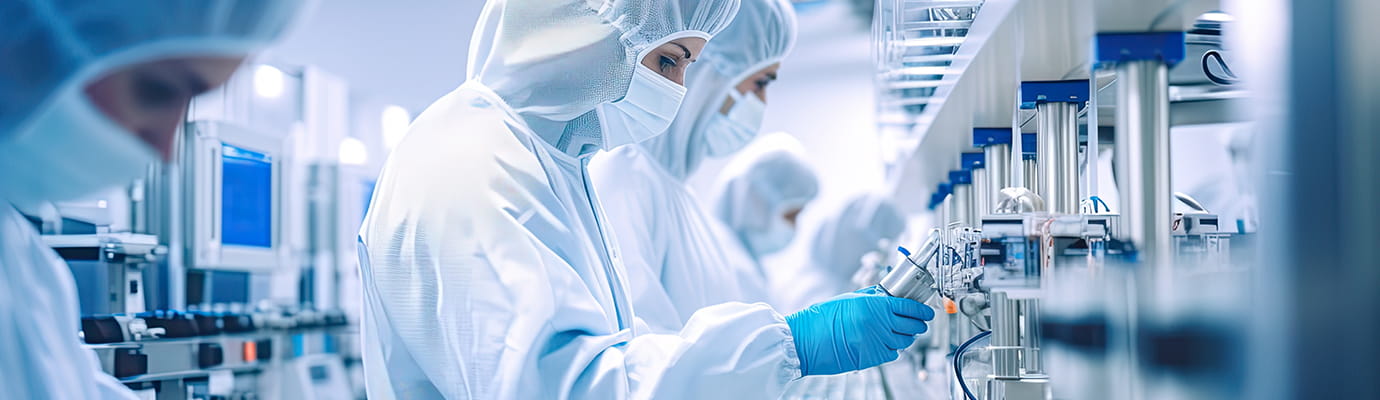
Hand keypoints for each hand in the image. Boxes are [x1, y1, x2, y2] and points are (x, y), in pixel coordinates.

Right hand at [785, 293, 934, 375]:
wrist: (807, 340)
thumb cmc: (823, 318)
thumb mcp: (849, 300)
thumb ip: (872, 298)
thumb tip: (891, 295)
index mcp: (874, 305)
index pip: (909, 307)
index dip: (922, 310)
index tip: (927, 312)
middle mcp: (879, 324)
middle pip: (912, 325)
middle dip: (918, 324)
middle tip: (918, 322)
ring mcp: (877, 342)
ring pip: (905, 341)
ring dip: (907, 337)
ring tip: (902, 333)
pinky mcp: (872, 358)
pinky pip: (893, 353)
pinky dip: (894, 349)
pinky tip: (887, 343)